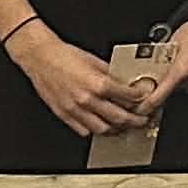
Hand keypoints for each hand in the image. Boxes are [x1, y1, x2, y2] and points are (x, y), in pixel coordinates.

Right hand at [10, 27, 149, 138]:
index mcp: (98, 83)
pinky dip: (96, 131)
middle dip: (136, 121)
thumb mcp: (96, 61)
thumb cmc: (65, 56)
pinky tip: (103, 126)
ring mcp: (75, 109)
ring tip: (125, 127)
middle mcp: (87, 99)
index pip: (129, 97)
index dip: (142, 100)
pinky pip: (83, 131)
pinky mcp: (64, 115)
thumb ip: (112, 75)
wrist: (40, 58)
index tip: (147, 100)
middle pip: (119, 118)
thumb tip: (127, 83)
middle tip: (142, 120)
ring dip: (117, 130)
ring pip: (102, 129)